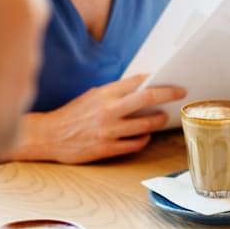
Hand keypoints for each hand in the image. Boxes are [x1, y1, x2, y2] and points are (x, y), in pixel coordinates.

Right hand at [14, 74, 184, 163]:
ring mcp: (108, 131)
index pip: (137, 82)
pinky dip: (144, 138)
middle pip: (147, 98)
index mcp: (104, 94)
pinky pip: (135, 144)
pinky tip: (146, 135)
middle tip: (181, 92)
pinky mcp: (107, 148)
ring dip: (159, 120)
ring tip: (163, 117)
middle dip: (168, 94)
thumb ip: (115, 93)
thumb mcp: (92, 96)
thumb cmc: (73, 114)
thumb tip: (143, 88)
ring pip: (145, 124)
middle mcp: (108, 111)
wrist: (47, 136)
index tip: (172, 80)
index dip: (157, 80)